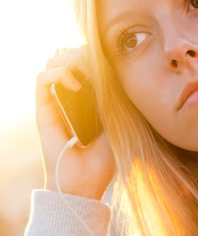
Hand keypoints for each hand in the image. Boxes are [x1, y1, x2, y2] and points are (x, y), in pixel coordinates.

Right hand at [36, 48, 115, 199]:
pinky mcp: (44, 110)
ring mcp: (55, 103)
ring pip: (53, 62)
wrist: (86, 183)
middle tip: (98, 61)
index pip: (84, 62)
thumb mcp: (118, 122)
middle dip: (82, 52)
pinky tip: (76, 86)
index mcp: (87, 100)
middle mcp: (68, 98)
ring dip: (69, 59)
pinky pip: (42, 78)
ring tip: (85, 72)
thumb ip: (115, 96)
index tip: (111, 60)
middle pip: (67, 56)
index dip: (94, 54)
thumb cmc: (105, 159)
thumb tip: (114, 67)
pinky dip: (58, 74)